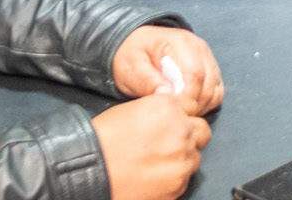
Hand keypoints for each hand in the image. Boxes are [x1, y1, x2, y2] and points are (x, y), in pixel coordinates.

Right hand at [91, 93, 211, 199]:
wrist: (90, 171)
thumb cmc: (103, 139)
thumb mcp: (132, 110)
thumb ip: (159, 110)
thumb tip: (170, 116)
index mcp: (169, 107)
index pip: (192, 106)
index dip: (182, 115)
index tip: (173, 123)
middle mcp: (182, 131)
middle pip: (202, 131)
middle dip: (190, 136)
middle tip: (170, 144)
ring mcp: (182, 160)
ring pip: (195, 157)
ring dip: (182, 158)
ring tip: (158, 163)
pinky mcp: (178, 184)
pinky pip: (185, 178)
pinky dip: (174, 178)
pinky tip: (154, 177)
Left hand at [112, 24, 223, 114]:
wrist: (135, 43)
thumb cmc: (132, 54)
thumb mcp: (131, 66)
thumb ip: (148, 80)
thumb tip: (167, 95)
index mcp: (181, 43)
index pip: (195, 74)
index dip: (186, 97)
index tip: (171, 110)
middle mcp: (199, 47)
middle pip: (208, 84)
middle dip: (194, 105)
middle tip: (174, 115)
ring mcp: (206, 57)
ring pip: (215, 90)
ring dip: (201, 106)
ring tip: (180, 112)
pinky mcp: (209, 67)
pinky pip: (216, 91)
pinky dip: (206, 103)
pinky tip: (189, 107)